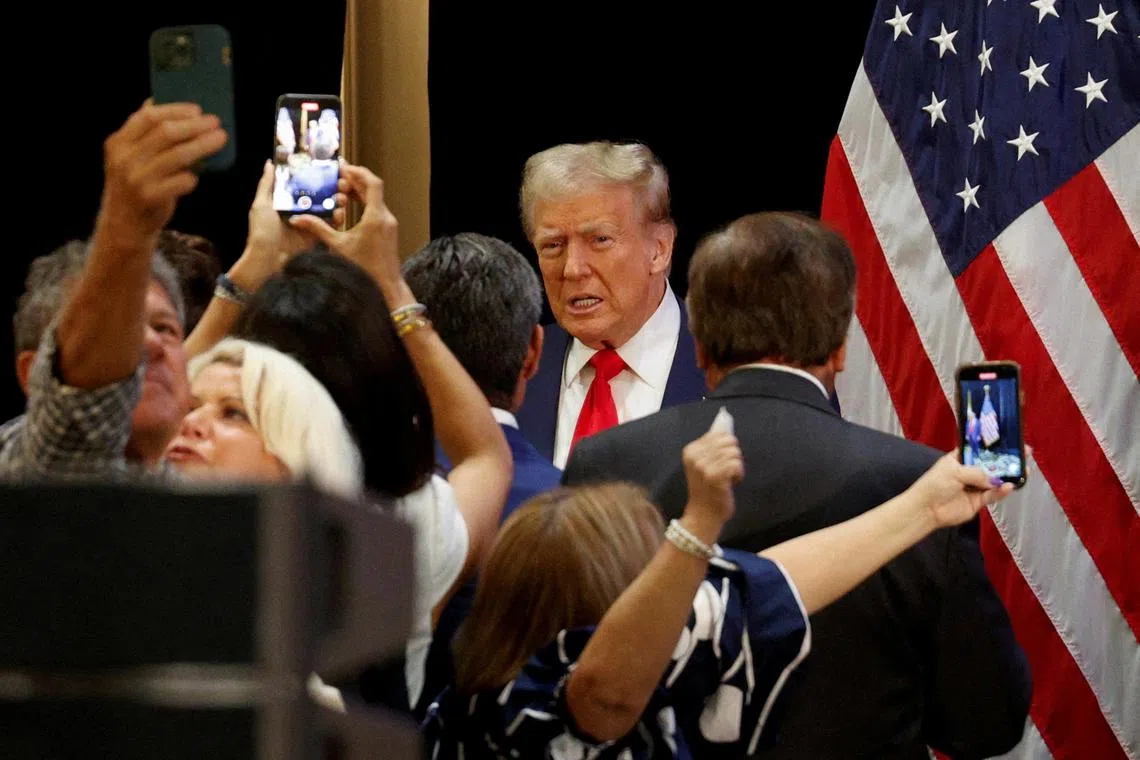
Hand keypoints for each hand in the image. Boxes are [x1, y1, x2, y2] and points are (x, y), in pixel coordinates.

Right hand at [98, 101, 227, 244]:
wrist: (124, 225)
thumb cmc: (134, 185)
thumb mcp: (129, 157)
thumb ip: (143, 134)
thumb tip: (165, 104)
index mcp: (118, 142)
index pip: (147, 117)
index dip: (174, 110)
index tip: (197, 110)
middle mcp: (124, 158)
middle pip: (165, 133)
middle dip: (195, 125)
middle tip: (216, 123)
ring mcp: (136, 178)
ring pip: (177, 155)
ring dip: (203, 145)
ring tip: (220, 139)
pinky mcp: (150, 197)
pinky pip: (181, 181)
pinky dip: (193, 176)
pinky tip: (198, 175)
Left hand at [229, 161, 345, 291]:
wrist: (268, 260)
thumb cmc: (262, 231)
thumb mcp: (261, 204)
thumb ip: (267, 184)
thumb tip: (270, 163)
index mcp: (286, 202)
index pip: (303, 185)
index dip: (314, 176)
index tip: (326, 167)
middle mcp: (299, 211)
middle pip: (318, 196)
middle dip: (330, 189)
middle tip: (340, 183)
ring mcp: (309, 224)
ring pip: (327, 210)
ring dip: (336, 203)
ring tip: (342, 197)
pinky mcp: (317, 236)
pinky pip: (329, 226)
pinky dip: (337, 220)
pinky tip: (341, 213)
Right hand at [288, 164, 401, 299]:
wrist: (386, 286)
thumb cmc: (363, 269)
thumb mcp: (337, 246)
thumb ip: (318, 229)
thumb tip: (296, 218)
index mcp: (375, 217)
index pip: (372, 184)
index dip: (358, 172)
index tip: (343, 168)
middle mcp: (385, 217)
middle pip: (373, 189)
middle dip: (355, 181)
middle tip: (337, 177)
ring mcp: (389, 224)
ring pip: (375, 199)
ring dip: (359, 192)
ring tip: (341, 188)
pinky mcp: (388, 231)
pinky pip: (377, 209)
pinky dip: (364, 203)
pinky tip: (350, 205)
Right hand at [680, 431, 743, 539]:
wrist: (703, 515)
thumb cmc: (707, 489)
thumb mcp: (703, 464)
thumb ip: (712, 447)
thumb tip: (726, 428)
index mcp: (690, 450)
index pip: (718, 434)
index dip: (726, 447)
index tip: (719, 462)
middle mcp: (695, 456)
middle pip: (729, 441)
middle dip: (733, 455)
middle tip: (726, 470)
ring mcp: (704, 466)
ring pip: (735, 453)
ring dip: (736, 466)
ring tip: (728, 478)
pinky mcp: (715, 476)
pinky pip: (737, 464)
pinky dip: (738, 474)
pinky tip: (731, 483)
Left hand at [908, 453, 1014, 528]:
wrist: (926, 510)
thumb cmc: (934, 485)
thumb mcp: (954, 471)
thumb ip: (977, 473)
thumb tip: (995, 479)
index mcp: (959, 458)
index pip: (979, 449)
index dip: (994, 446)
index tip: (1011, 441)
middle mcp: (968, 471)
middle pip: (991, 464)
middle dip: (1006, 460)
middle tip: (1024, 454)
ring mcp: (974, 486)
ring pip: (995, 480)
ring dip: (1008, 476)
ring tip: (1024, 471)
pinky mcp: (977, 501)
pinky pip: (992, 495)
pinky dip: (1001, 491)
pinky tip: (1010, 486)